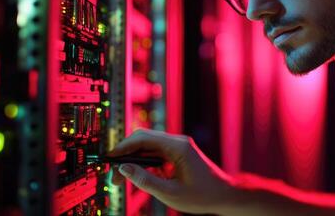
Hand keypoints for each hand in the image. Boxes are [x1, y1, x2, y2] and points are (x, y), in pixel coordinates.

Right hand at [108, 129, 234, 213]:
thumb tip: (124, 170)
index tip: (109, 158)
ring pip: (148, 146)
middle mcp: (178, 142)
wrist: (225, 196)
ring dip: (134, 160)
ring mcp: (178, 147)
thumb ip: (145, 181)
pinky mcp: (177, 154)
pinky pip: (155, 153)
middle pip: (143, 139)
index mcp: (178, 147)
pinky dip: (144, 163)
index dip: (123, 147)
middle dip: (126, 154)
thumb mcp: (171, 193)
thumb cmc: (203, 195)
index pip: (143, 139)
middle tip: (114, 174)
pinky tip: (138, 176)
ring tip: (122, 178)